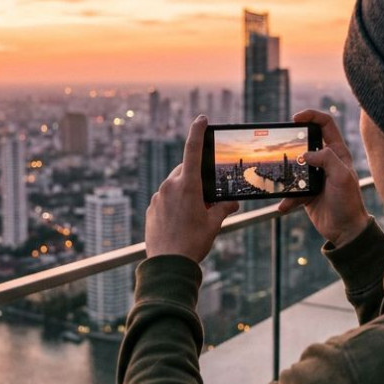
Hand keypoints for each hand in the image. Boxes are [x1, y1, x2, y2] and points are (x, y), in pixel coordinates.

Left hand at [144, 115, 239, 261]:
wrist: (167, 264)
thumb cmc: (193, 243)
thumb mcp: (214, 225)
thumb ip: (224, 208)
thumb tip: (232, 203)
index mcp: (188, 185)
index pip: (193, 150)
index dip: (197, 131)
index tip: (201, 119)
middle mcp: (170, 186)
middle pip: (185, 171)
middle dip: (196, 178)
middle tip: (207, 198)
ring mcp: (158, 197)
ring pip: (175, 186)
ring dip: (185, 193)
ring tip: (194, 216)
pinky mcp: (151, 209)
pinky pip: (165, 199)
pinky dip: (174, 204)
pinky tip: (181, 223)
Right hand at [277, 109, 368, 246]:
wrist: (346, 231)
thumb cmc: (349, 202)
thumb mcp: (342, 177)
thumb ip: (326, 160)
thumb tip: (305, 154)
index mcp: (338, 153)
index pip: (326, 124)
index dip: (311, 116)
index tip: (295, 119)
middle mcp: (326, 162)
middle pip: (305, 143)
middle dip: (292, 145)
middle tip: (282, 149)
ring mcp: (315, 177)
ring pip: (294, 167)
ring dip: (286, 175)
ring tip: (281, 182)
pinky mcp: (307, 192)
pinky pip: (291, 190)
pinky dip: (286, 198)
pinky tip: (284, 206)